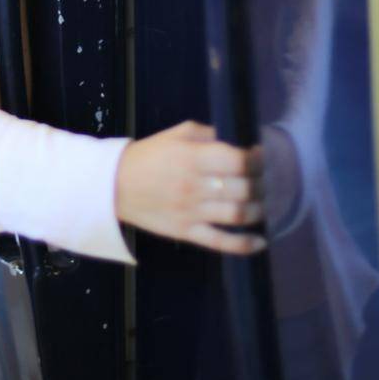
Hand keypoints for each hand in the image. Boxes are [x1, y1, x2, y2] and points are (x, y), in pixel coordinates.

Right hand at [115, 121, 266, 254]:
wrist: (113, 185)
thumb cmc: (148, 156)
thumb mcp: (176, 135)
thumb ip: (208, 135)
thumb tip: (238, 142)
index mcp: (192, 158)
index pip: (238, 161)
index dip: (257, 161)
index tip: (262, 159)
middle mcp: (195, 185)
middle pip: (243, 189)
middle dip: (261, 185)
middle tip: (265, 182)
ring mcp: (191, 212)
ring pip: (237, 215)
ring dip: (258, 210)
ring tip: (262, 204)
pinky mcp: (186, 232)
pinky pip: (220, 242)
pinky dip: (244, 244)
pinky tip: (261, 241)